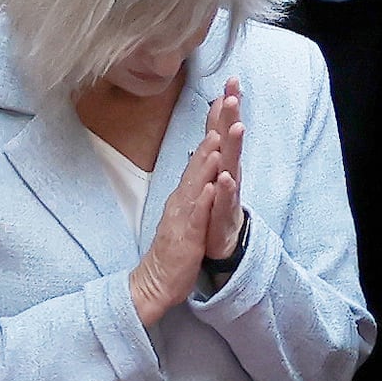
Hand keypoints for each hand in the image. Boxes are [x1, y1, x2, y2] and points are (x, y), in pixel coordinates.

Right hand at [132, 80, 247, 323]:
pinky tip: (212, 185)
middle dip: (212, 130)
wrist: (156, 281)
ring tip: (217, 138)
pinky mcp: (185, 235)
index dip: (213, 127)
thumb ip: (194, 186)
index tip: (225, 100)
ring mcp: (183, 214)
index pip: (203, 153)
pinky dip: (204, 199)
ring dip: (206, 160)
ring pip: (196, 183)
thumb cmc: (176, 246)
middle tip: (223, 103)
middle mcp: (183, 196)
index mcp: (187, 191)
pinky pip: (195, 215)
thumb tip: (203, 163)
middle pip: (199, 159)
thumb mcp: (188, 210)